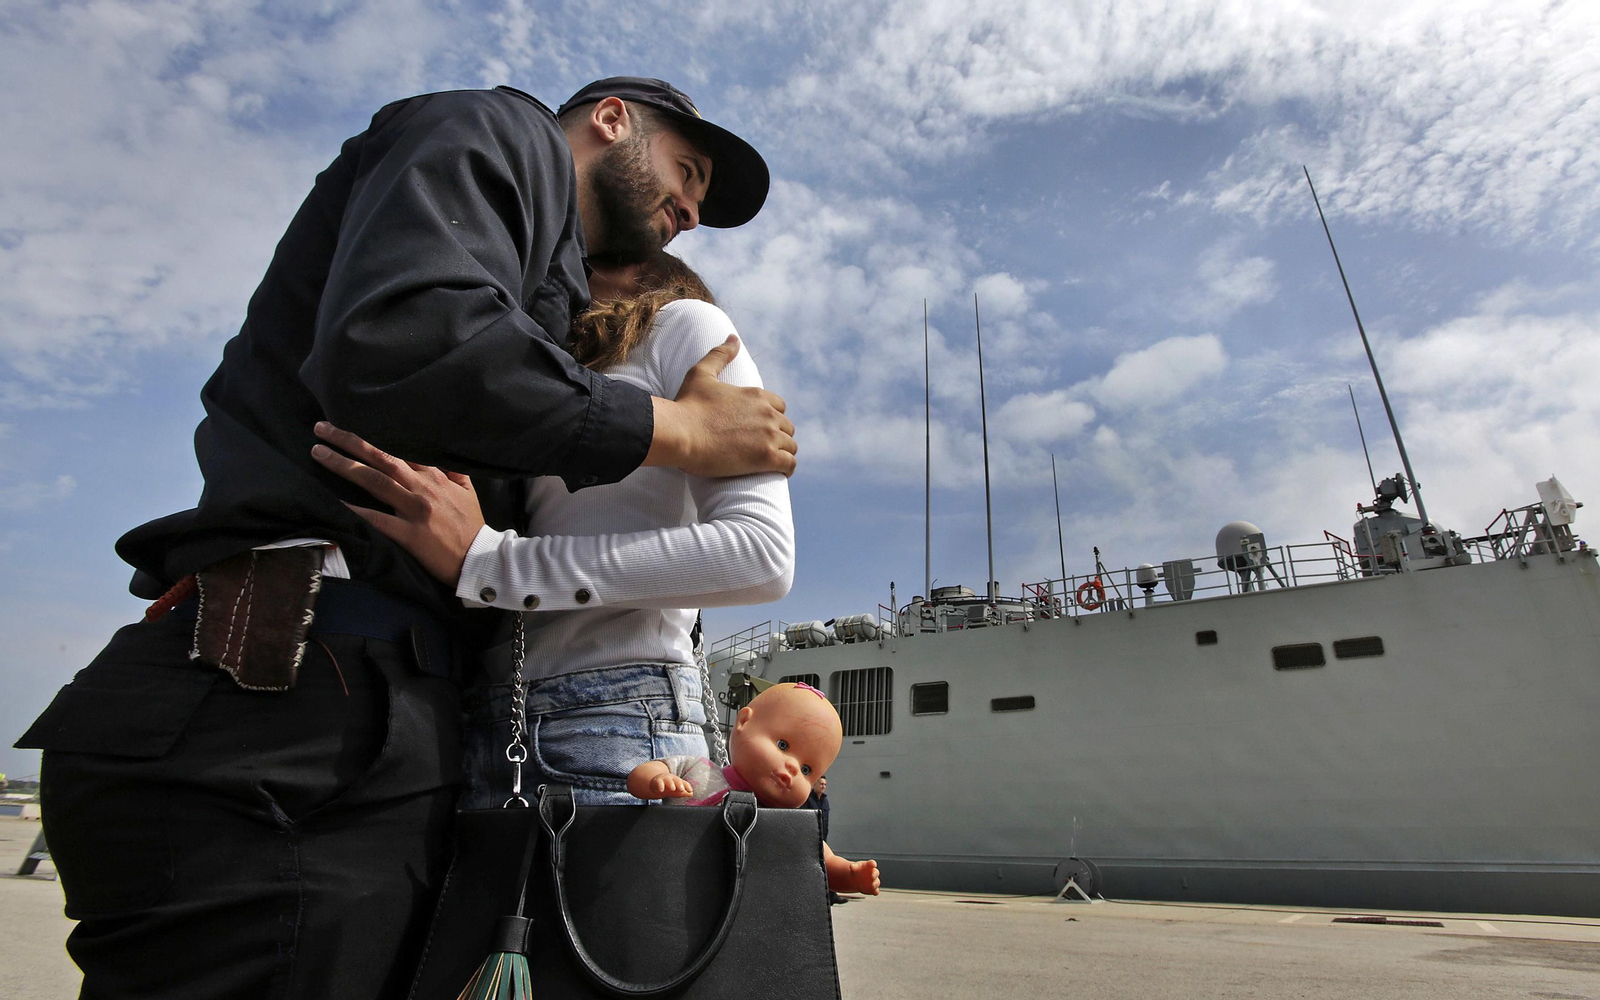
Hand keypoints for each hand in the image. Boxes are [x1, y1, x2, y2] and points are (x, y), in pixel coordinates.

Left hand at [310, 422, 484, 585]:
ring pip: (374, 481)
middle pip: (380, 458)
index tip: (349, 426)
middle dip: (349, 441)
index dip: (372, 436)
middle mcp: (422, 487)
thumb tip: (442, 457)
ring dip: (344, 464)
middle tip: (321, 428)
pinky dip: (353, 509)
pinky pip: (375, 518)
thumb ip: (454, 472)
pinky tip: (333, 500)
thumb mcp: (468, 492)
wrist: (480, 558)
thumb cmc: (472, 526)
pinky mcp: (408, 533)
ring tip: (319, 452)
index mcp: (436, 476)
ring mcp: (414, 509)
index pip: (399, 449)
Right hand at [645, 336, 797, 477]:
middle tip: (762, 447)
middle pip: (787, 427)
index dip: (771, 417)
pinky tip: (778, 472)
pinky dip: (787, 468)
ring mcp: (768, 435)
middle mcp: (767, 413)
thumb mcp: (701, 373)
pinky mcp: (766, 457)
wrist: (680, 433)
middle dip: (778, 436)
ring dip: (783, 452)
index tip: (760, 427)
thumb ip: (720, 355)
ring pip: (791, 445)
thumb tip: (733, 338)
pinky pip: (790, 464)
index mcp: (756, 395)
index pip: (779, 406)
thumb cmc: (687, 405)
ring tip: (770, 461)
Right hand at [649, 773, 694, 798]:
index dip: (687, 787)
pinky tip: (661, 790)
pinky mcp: (657, 782)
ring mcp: (664, 779)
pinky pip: (659, 783)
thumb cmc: (669, 786)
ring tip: (673, 788)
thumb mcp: (677, 790)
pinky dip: (660, 786)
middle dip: (679, 784)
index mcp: (678, 781)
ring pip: (668, 781)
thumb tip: (691, 794)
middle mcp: (672, 779)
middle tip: (682, 789)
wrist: (657, 783)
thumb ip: (684, 792)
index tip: (690, 791)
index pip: (684, 783)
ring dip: (671, 784)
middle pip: (677, 781)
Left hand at [841, 859, 880, 895]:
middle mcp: (873, 873)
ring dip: (875, 884)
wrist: (856, 879)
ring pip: (877, 882)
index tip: (873, 864)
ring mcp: (874, 881)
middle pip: (876, 872)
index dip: (873, 864)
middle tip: (872, 876)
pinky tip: (871, 892)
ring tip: (872, 885)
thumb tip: (851, 866)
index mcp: (869, 866)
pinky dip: (874, 891)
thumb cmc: (857, 870)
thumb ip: (853, 867)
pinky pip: (876, 891)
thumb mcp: (854, 867)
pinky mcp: (873, 889)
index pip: (872, 863)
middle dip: (875, 874)